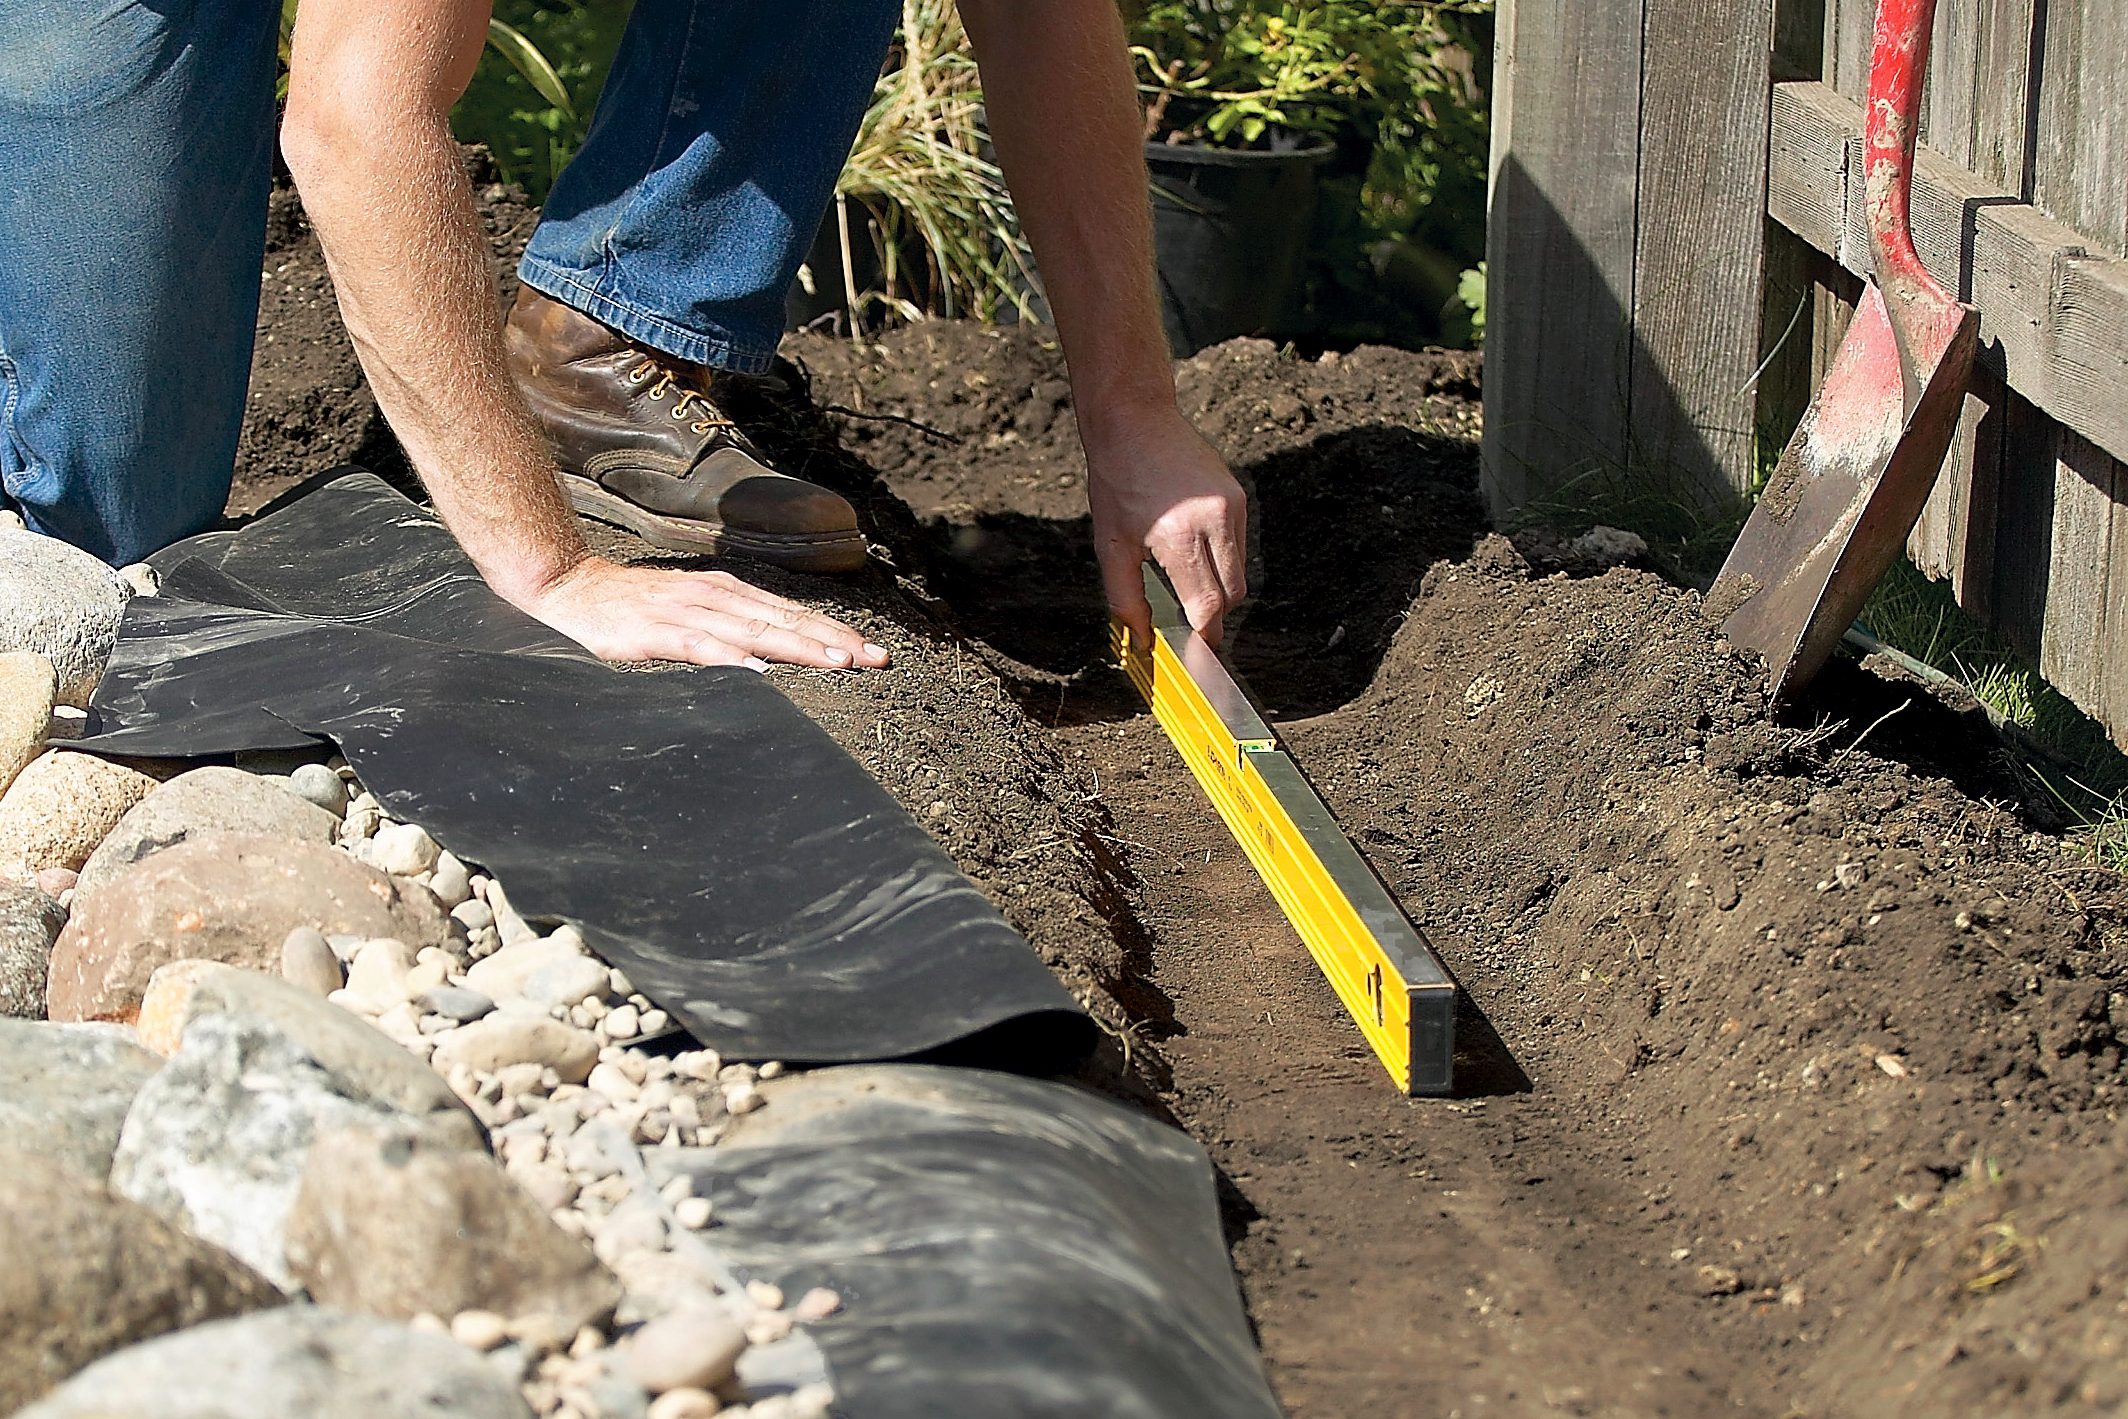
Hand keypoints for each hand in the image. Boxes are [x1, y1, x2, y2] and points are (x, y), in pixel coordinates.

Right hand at [512, 556, 890, 669]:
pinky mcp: (654, 632)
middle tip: (877, 659)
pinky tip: (756, 673)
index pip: (792, 614)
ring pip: (754, 631)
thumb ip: (732, 626)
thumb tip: (778, 651)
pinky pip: (698, 647)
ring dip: (798, 646)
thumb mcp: (694, 610)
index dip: (835, 632)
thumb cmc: (636, 606)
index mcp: (728, 594)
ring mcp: (686, 612)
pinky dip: (729, 658)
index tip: (874, 652)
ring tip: (836, 662)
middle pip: (785, 621)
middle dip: (834, 640)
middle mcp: (715, 597)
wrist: (572, 587)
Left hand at [1082, 405, 1247, 647]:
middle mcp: (1216, 521)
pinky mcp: (1238, 496)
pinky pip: (1238, 545)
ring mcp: (1232, 506)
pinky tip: (1190, 546)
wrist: (1134, 420)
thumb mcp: (1111, 546)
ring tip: (1182, 575)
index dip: (1203, 635)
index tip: (1192, 650)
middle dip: (1211, 614)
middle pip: (1233, 595)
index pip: (1210, 606)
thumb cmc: (1116, 480)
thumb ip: (1126, 599)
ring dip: (1217, 586)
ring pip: (1239, 572)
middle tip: (1184, 619)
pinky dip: (1220, 559)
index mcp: (1181, 536)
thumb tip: (1141, 640)